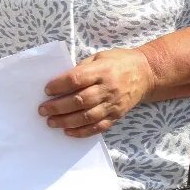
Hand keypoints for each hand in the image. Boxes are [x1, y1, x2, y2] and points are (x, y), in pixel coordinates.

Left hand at [40, 48, 154, 136]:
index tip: (46, 90)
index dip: (60, 85)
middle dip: (59, 107)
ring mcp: (113, 104)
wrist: (146, 74)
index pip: (77, 79)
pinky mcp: (117, 115)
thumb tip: (59, 82)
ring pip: (88, 116)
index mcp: (102, 71)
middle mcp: (108, 89)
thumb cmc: (118, 62)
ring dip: (67, 121)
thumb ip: (81, 69)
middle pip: (81, 100)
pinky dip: (83, 131)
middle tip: (42, 110)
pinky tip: (68, 131)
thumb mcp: (99, 57)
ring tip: (51, 122)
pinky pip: (99, 127)